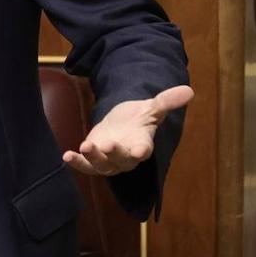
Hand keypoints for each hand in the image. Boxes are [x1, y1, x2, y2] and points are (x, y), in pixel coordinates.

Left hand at [62, 85, 193, 176]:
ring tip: (84, 146)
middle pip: (121, 160)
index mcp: (142, 144)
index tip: (139, 151)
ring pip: (102, 165)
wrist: (121, 125)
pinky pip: (85, 166)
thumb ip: (166, 101)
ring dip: (92, 158)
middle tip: (109, 145)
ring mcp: (109, 161)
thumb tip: (188, 91)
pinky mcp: (93, 160)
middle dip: (115, 154)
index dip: (141, 150)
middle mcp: (126, 157)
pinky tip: (67, 156)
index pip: (143, 150)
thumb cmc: (138, 119)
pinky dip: (76, 162)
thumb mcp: (150, 107)